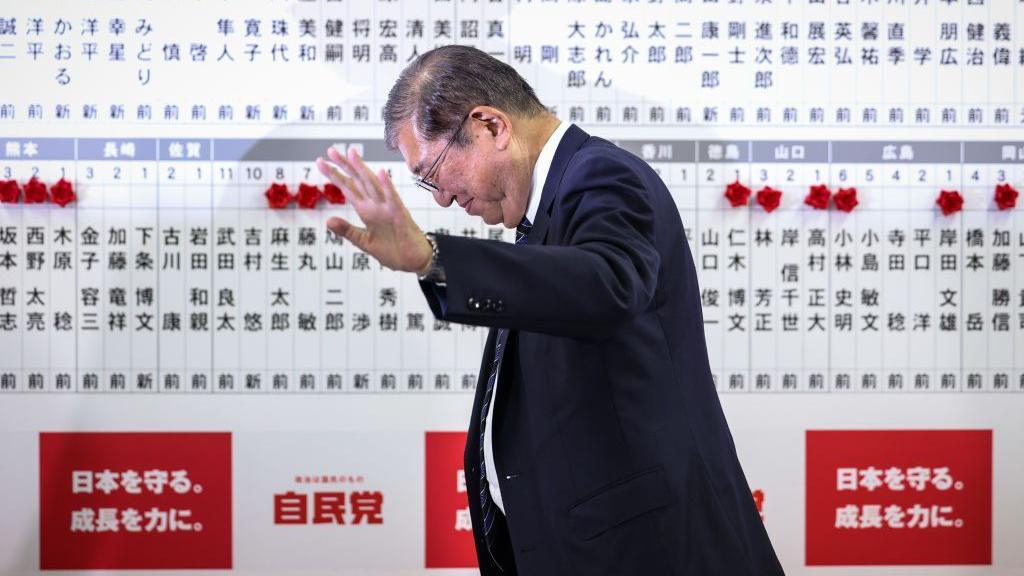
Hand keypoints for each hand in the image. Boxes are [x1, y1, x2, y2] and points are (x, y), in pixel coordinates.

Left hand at [316, 146, 432, 274]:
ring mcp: (387, 207)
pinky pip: (392, 198)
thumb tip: (328, 221)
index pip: (348, 188)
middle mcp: (375, 204)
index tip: (320, 162)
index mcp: (366, 210)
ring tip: (351, 153)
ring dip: (362, 169)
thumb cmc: (392, 250)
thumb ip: (347, 231)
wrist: (412, 261)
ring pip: (373, 184)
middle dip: (344, 165)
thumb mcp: (364, 242)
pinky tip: (381, 173)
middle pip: (358, 180)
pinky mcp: (399, 214)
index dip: (335, 175)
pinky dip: (387, 186)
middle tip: (330, 150)